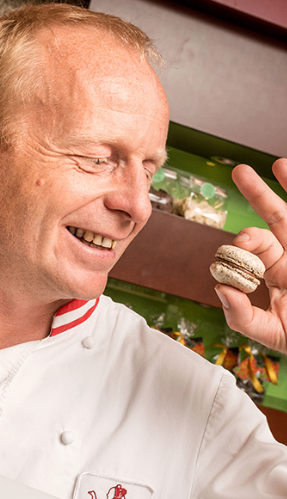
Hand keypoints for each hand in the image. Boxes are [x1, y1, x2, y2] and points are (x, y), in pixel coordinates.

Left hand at [214, 157, 286, 353]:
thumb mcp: (274, 334)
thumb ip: (243, 318)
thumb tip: (220, 290)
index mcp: (278, 276)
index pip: (254, 253)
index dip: (240, 247)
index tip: (232, 252)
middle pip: (275, 221)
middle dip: (257, 196)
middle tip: (240, 173)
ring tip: (278, 163)